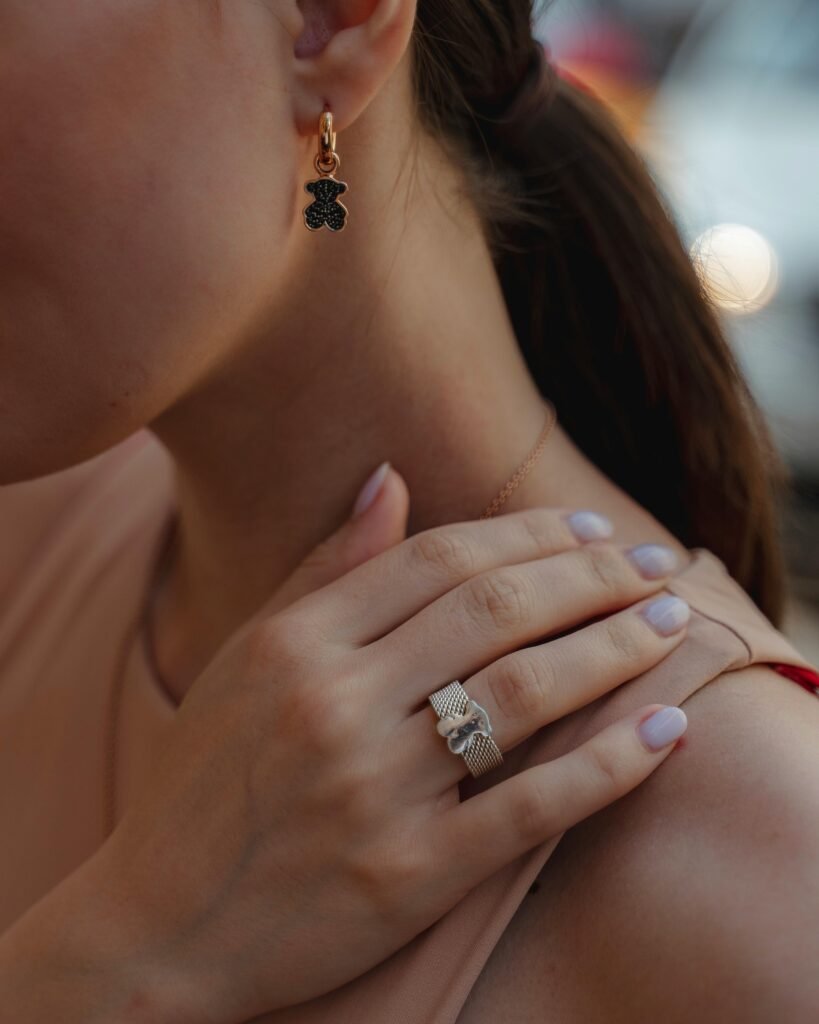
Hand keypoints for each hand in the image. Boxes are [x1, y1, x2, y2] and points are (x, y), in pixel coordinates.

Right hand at [9, 467, 690, 1021]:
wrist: (157, 928)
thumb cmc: (200, 782)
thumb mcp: (246, 658)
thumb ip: (321, 569)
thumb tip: (389, 478)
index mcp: (294, 643)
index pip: (438, 561)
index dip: (527, 536)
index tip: (588, 528)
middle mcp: (335, 704)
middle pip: (495, 612)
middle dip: (592, 577)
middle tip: (655, 564)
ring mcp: (374, 791)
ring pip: (526, 693)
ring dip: (615, 648)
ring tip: (672, 623)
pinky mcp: (409, 875)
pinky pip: (530, 808)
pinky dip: (608, 766)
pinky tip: (664, 730)